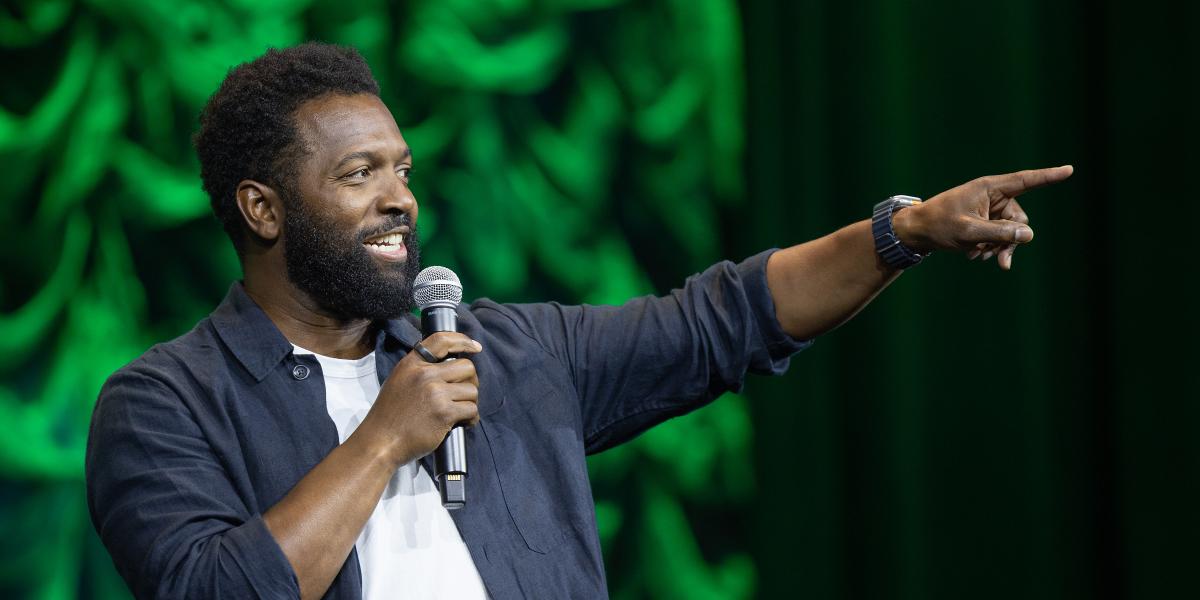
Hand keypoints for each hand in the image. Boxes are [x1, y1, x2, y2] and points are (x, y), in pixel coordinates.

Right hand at [353, 332, 481, 465]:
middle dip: (470, 381)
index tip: (475, 347)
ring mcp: (435, 393)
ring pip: (472, 390)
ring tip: (460, 412)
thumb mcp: (399, 382)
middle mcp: (424, 375)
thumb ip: (419, 371)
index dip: (463, 341)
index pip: (441, 340)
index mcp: (411, 364)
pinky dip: (471, 418)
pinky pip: (471, 409)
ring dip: (470, 402)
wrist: (380, 443)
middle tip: (464, 394)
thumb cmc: (389, 417)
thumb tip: (449, 367)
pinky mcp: (444, 412)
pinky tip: (463, 423)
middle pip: (466, 367)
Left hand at [892, 165, 1072, 269]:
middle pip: (1019, 220)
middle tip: (998, 260)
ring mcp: (989, 210)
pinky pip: (999, 237)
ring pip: (1010, 233)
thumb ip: (999, 234)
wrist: (917, 232)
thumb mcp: (969, 232)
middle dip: (1010, 241)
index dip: (1048, 176)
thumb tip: (1029, 235)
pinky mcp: (985, 222)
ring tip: (976, 255)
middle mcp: (993, 196)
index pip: (1026, 181)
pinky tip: (973, 254)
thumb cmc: (938, 225)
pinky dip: (989, 247)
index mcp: (989, 188)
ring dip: (997, 247)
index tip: (1070, 169)